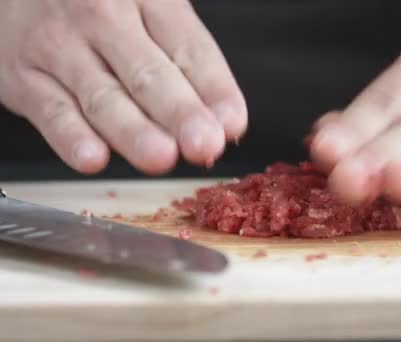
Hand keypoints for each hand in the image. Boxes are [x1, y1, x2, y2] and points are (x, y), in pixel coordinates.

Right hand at [0, 0, 245, 173]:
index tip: (232, 124)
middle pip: (147, 73)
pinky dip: (70, 137)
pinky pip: (50, 111)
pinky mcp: (22, 77)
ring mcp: (59, 46)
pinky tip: (93, 158)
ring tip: (161, 156)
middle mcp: (102, 16)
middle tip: (203, 143)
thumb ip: (187, 64)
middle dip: (179, 112)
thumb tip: (225, 122)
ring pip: (102, 96)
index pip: (188, 48)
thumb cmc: (102, 6)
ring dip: (133, 131)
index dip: (214, 89)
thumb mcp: (152, 11)